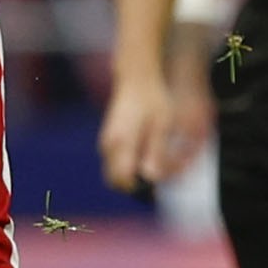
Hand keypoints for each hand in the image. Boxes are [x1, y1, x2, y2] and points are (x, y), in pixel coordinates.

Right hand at [98, 74, 180, 193]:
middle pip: (116, 181)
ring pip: (116, 173)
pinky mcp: (109, 142)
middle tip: (159, 174)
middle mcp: (108, 146)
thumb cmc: (152, 100)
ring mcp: (106, 144)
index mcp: (121, 142)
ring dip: (134, 175)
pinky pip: (117, 163)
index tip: (159, 182)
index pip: (123, 180)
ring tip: (159, 160)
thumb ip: (155, 152)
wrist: (136, 79)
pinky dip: (131, 165)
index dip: (141, 187)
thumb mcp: (161, 125)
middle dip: (136, 185)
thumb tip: (151, 178)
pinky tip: (149, 151)